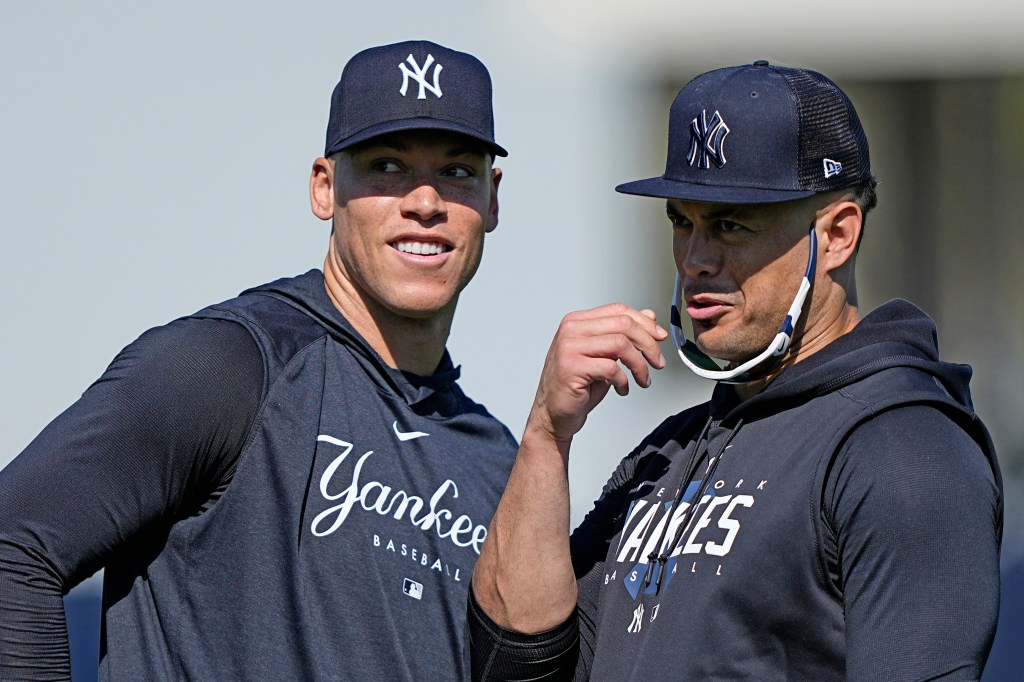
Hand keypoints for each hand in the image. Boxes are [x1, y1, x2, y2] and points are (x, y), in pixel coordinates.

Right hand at [526, 303, 667, 448]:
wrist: (553, 414)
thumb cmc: (577, 386)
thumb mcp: (605, 356)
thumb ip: (623, 335)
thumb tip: (649, 316)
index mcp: (578, 321)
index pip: (618, 310)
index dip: (645, 323)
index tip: (660, 338)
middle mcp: (571, 329)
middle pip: (623, 324)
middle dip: (648, 344)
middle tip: (658, 362)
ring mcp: (569, 347)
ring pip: (621, 344)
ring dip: (639, 365)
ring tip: (643, 379)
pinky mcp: (572, 367)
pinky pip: (611, 368)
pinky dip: (624, 381)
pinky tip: (623, 389)